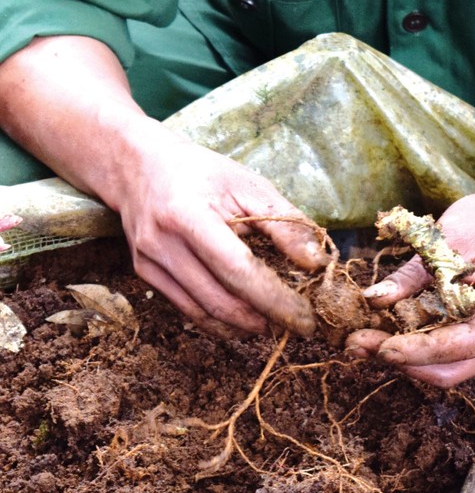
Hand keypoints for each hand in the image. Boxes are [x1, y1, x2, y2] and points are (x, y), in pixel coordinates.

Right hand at [112, 130, 327, 336]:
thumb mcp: (248, 185)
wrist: (138, 165)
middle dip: (265, 319)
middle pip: (221, 299)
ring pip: (204, 313)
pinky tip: (247, 320)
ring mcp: (149, 262)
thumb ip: (285, 223)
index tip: (306, 318)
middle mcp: (162, 243)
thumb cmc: (202, 172)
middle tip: (299, 326)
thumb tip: (317, 264)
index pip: (238, 270)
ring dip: (245, 326)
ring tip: (277, 324)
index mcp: (188, 214)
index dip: (275, 300)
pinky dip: (221, 321)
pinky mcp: (146, 274)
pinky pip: (189, 310)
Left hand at [346, 186, 474, 386]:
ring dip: (411, 360)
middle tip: (360, 344)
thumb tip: (373, 300)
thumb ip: (414, 273)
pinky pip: (459, 354)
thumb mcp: (451, 235)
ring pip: (456, 367)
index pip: (466, 341)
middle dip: (407, 361)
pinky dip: (425, 349)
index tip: (380, 347)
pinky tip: (394, 336)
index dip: (420, 350)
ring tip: (369, 341)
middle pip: (459, 366)